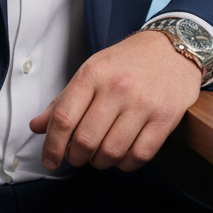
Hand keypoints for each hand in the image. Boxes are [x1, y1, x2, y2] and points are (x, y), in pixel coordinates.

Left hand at [29, 30, 201, 172]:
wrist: (174, 48)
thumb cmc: (130, 61)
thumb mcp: (93, 70)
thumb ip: (64, 100)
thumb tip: (37, 127)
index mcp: (93, 73)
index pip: (64, 118)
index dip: (52, 146)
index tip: (50, 160)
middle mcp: (117, 87)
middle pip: (85, 140)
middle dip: (77, 157)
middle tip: (79, 155)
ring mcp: (143, 103)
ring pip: (111, 152)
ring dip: (101, 162)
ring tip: (101, 154)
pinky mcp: (165, 118)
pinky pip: (138, 156)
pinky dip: (125, 164)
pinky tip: (123, 155)